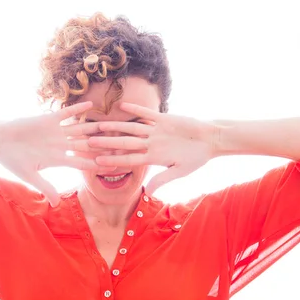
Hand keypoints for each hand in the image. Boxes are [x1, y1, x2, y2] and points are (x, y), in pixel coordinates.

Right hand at [0, 101, 105, 205]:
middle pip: (87, 145)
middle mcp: (61, 145)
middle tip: (121, 144)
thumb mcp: (29, 175)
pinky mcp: (49, 119)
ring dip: (95, 127)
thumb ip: (45, 186)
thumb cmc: (12, 160)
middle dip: (103, 145)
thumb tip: (55, 204)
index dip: (99, 164)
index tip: (115, 166)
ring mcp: (56, 132)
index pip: (83, 162)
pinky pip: (67, 114)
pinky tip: (91, 106)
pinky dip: (78, 110)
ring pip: (81, 129)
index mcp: (58, 159)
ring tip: (112, 124)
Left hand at [87, 103, 216, 195]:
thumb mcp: (181, 171)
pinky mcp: (163, 119)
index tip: (97, 161)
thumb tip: (149, 193)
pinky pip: (146, 114)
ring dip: (115, 126)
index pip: (129, 159)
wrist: (210, 140)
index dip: (113, 160)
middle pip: (124, 143)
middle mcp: (151, 143)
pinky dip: (136, 110)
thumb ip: (163, 179)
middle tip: (88, 142)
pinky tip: (122, 106)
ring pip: (131, 128)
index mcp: (153, 157)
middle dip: (107, 143)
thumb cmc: (197, 158)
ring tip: (99, 124)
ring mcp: (155, 131)